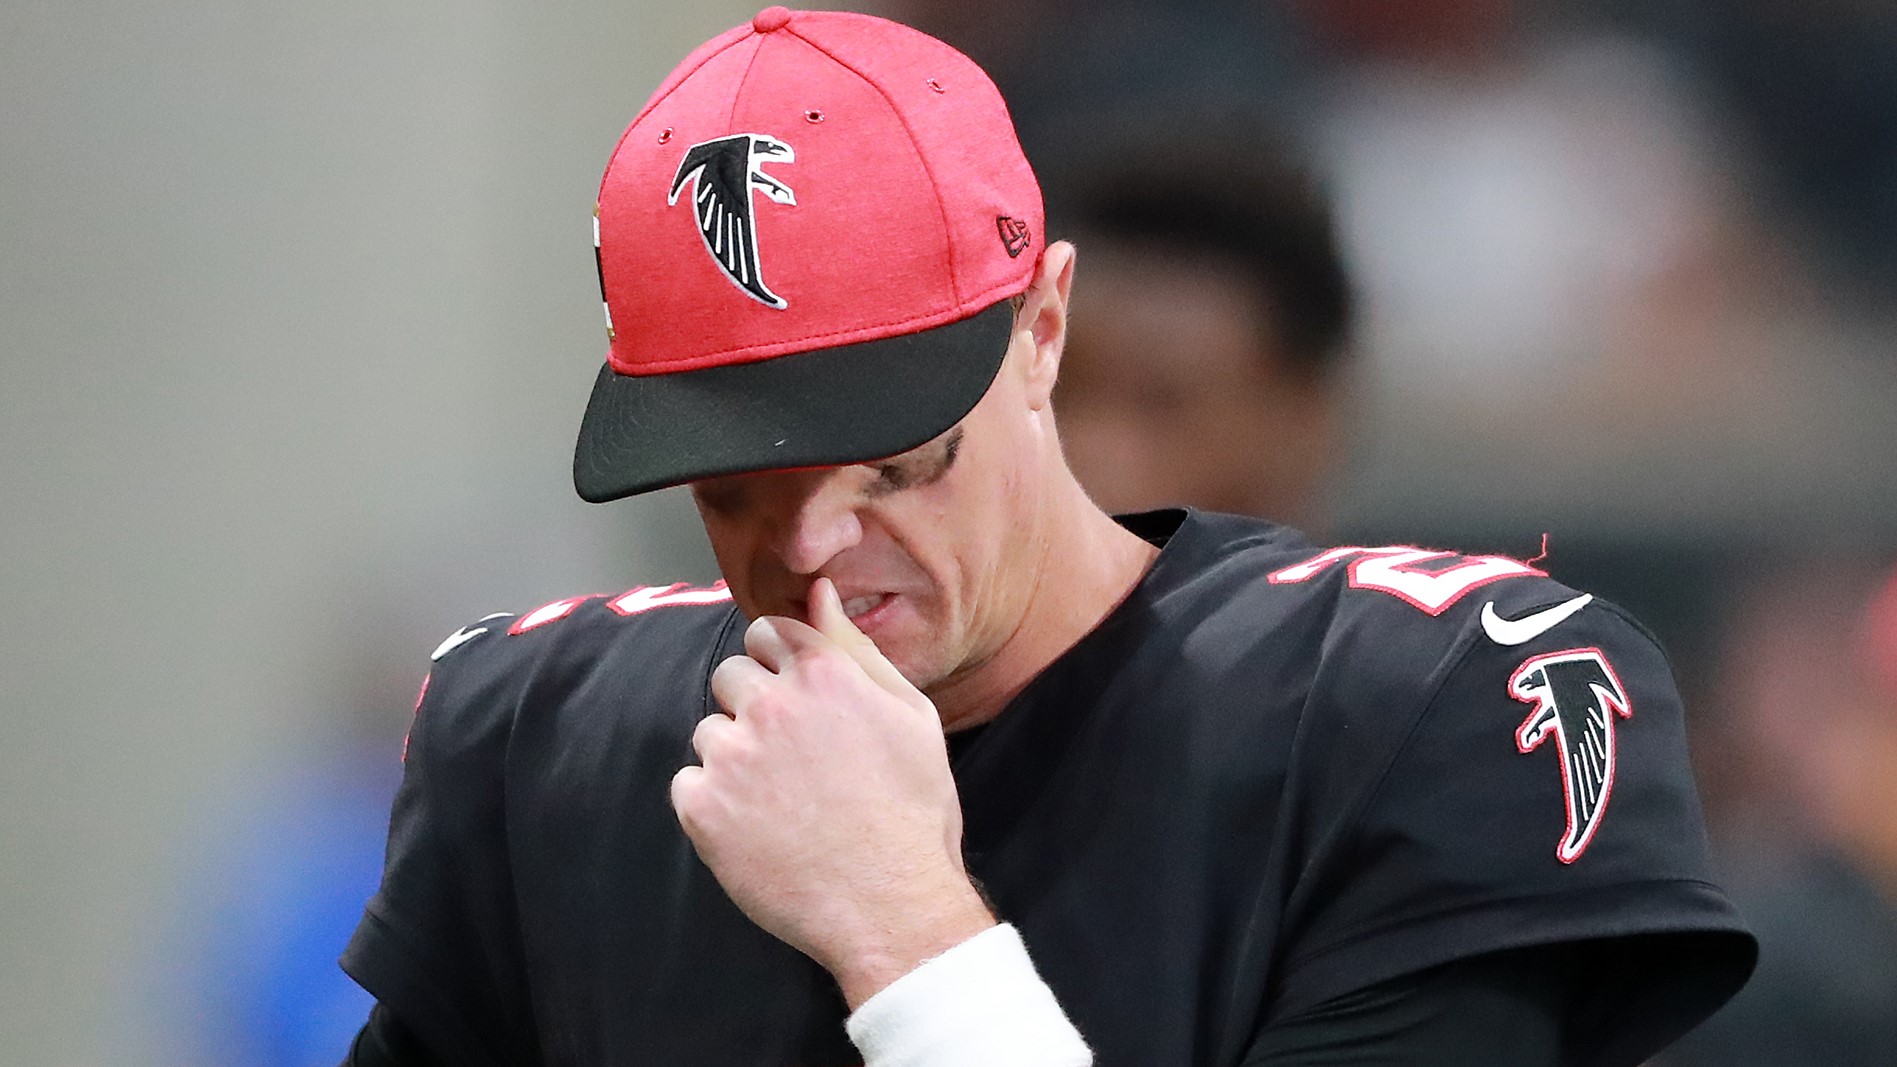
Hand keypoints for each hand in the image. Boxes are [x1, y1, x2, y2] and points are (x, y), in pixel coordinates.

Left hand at [671, 577, 994, 1006]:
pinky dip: (714, 805)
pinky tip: (757, 829)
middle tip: (791, 759)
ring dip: (734, 758)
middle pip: (730, 676)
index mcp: (824, 673)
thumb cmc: (911, 811)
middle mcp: (772, 704)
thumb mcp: (909, 715)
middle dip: (753, 706)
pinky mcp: (702, 808)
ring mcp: (732, 756)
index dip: (779, 665)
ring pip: (709, 732)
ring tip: (780, 802)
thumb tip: (818, 589)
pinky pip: (688, 784)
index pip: (767, 632)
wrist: (890, 905)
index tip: (797, 703)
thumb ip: (855, 646)